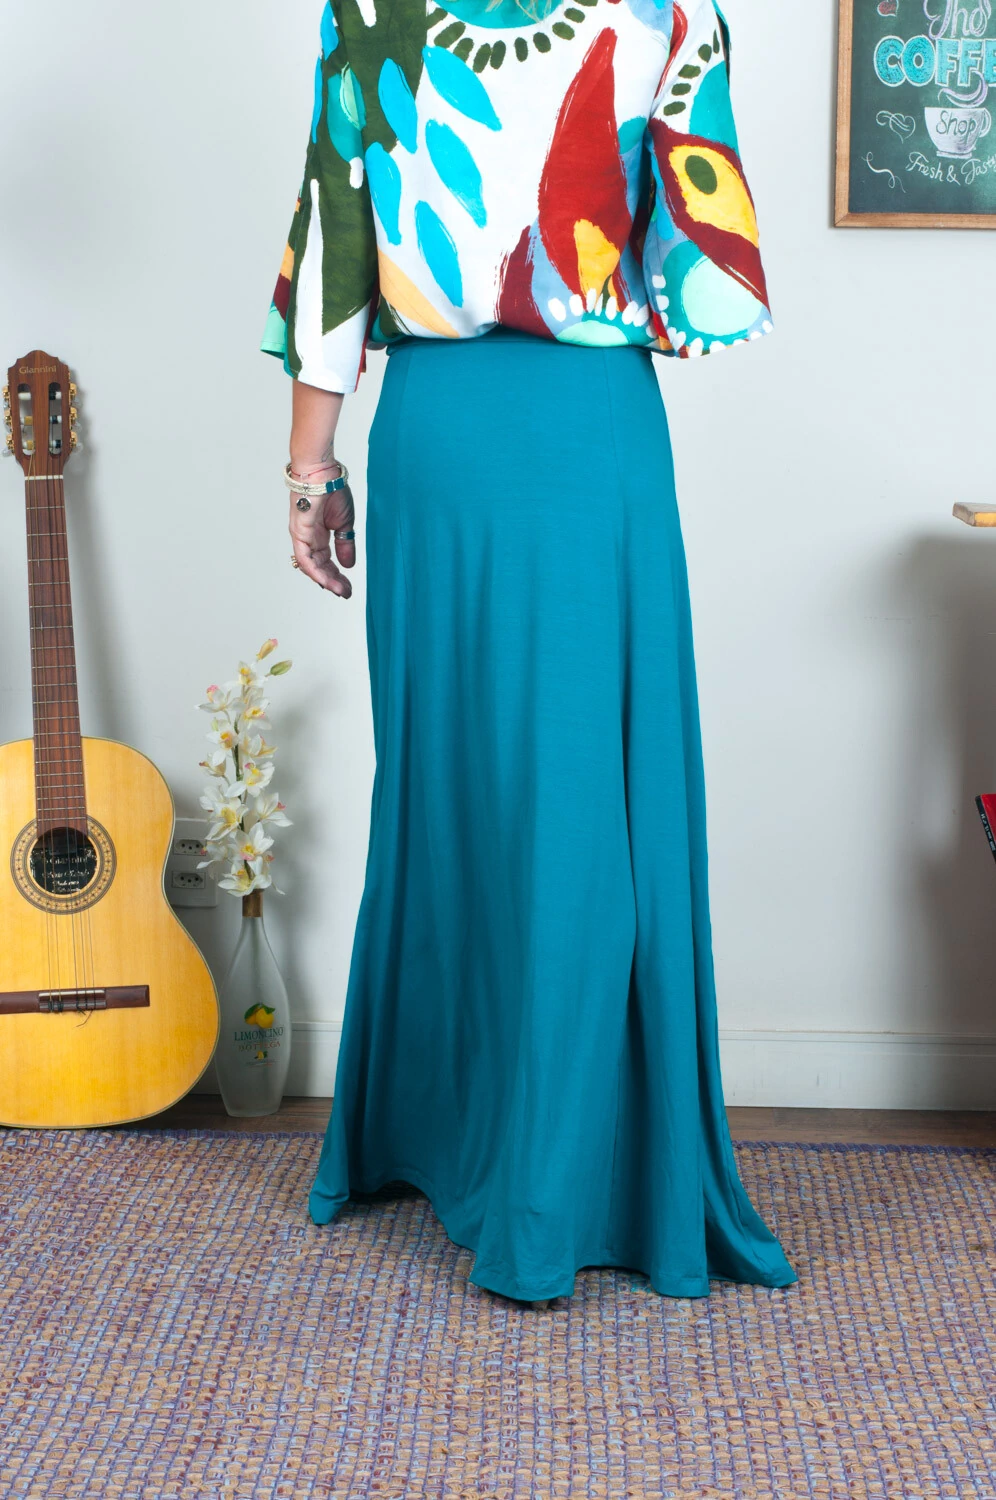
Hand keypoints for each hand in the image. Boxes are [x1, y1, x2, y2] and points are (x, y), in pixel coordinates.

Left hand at [288, 463, 355, 598]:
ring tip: (339, 590)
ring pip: (310, 566)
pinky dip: (315, 571)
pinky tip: (326, 581)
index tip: (348, 587)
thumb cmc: (333, 490)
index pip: (327, 561)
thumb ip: (345, 545)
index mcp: (319, 534)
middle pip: (319, 566)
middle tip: (346, 593)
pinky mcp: (298, 533)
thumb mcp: (345, 524)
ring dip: (325, 580)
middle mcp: (308, 537)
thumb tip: (348, 565)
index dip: (337, 575)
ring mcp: (302, 536)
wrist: (324, 473)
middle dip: (333, 581)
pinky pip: (305, 557)